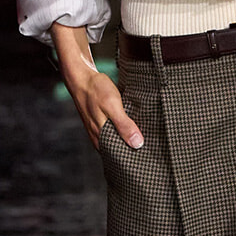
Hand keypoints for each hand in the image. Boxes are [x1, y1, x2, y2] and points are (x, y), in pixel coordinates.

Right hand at [52, 22, 143, 150]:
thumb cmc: (96, 90)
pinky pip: (115, 134)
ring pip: (117, 142)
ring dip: (130, 141)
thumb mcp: (112, 105)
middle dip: (135, 150)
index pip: (121, 158)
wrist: (81, 78)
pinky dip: (124, 132)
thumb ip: (124, 125)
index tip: (152, 156)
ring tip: (148, 140)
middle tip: (154, 150)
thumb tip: (137, 144)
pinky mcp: (101, 124)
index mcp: (101, 139)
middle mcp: (99, 139)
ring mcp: (99, 132)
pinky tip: (135, 129)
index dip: (135, 158)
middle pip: (120, 151)